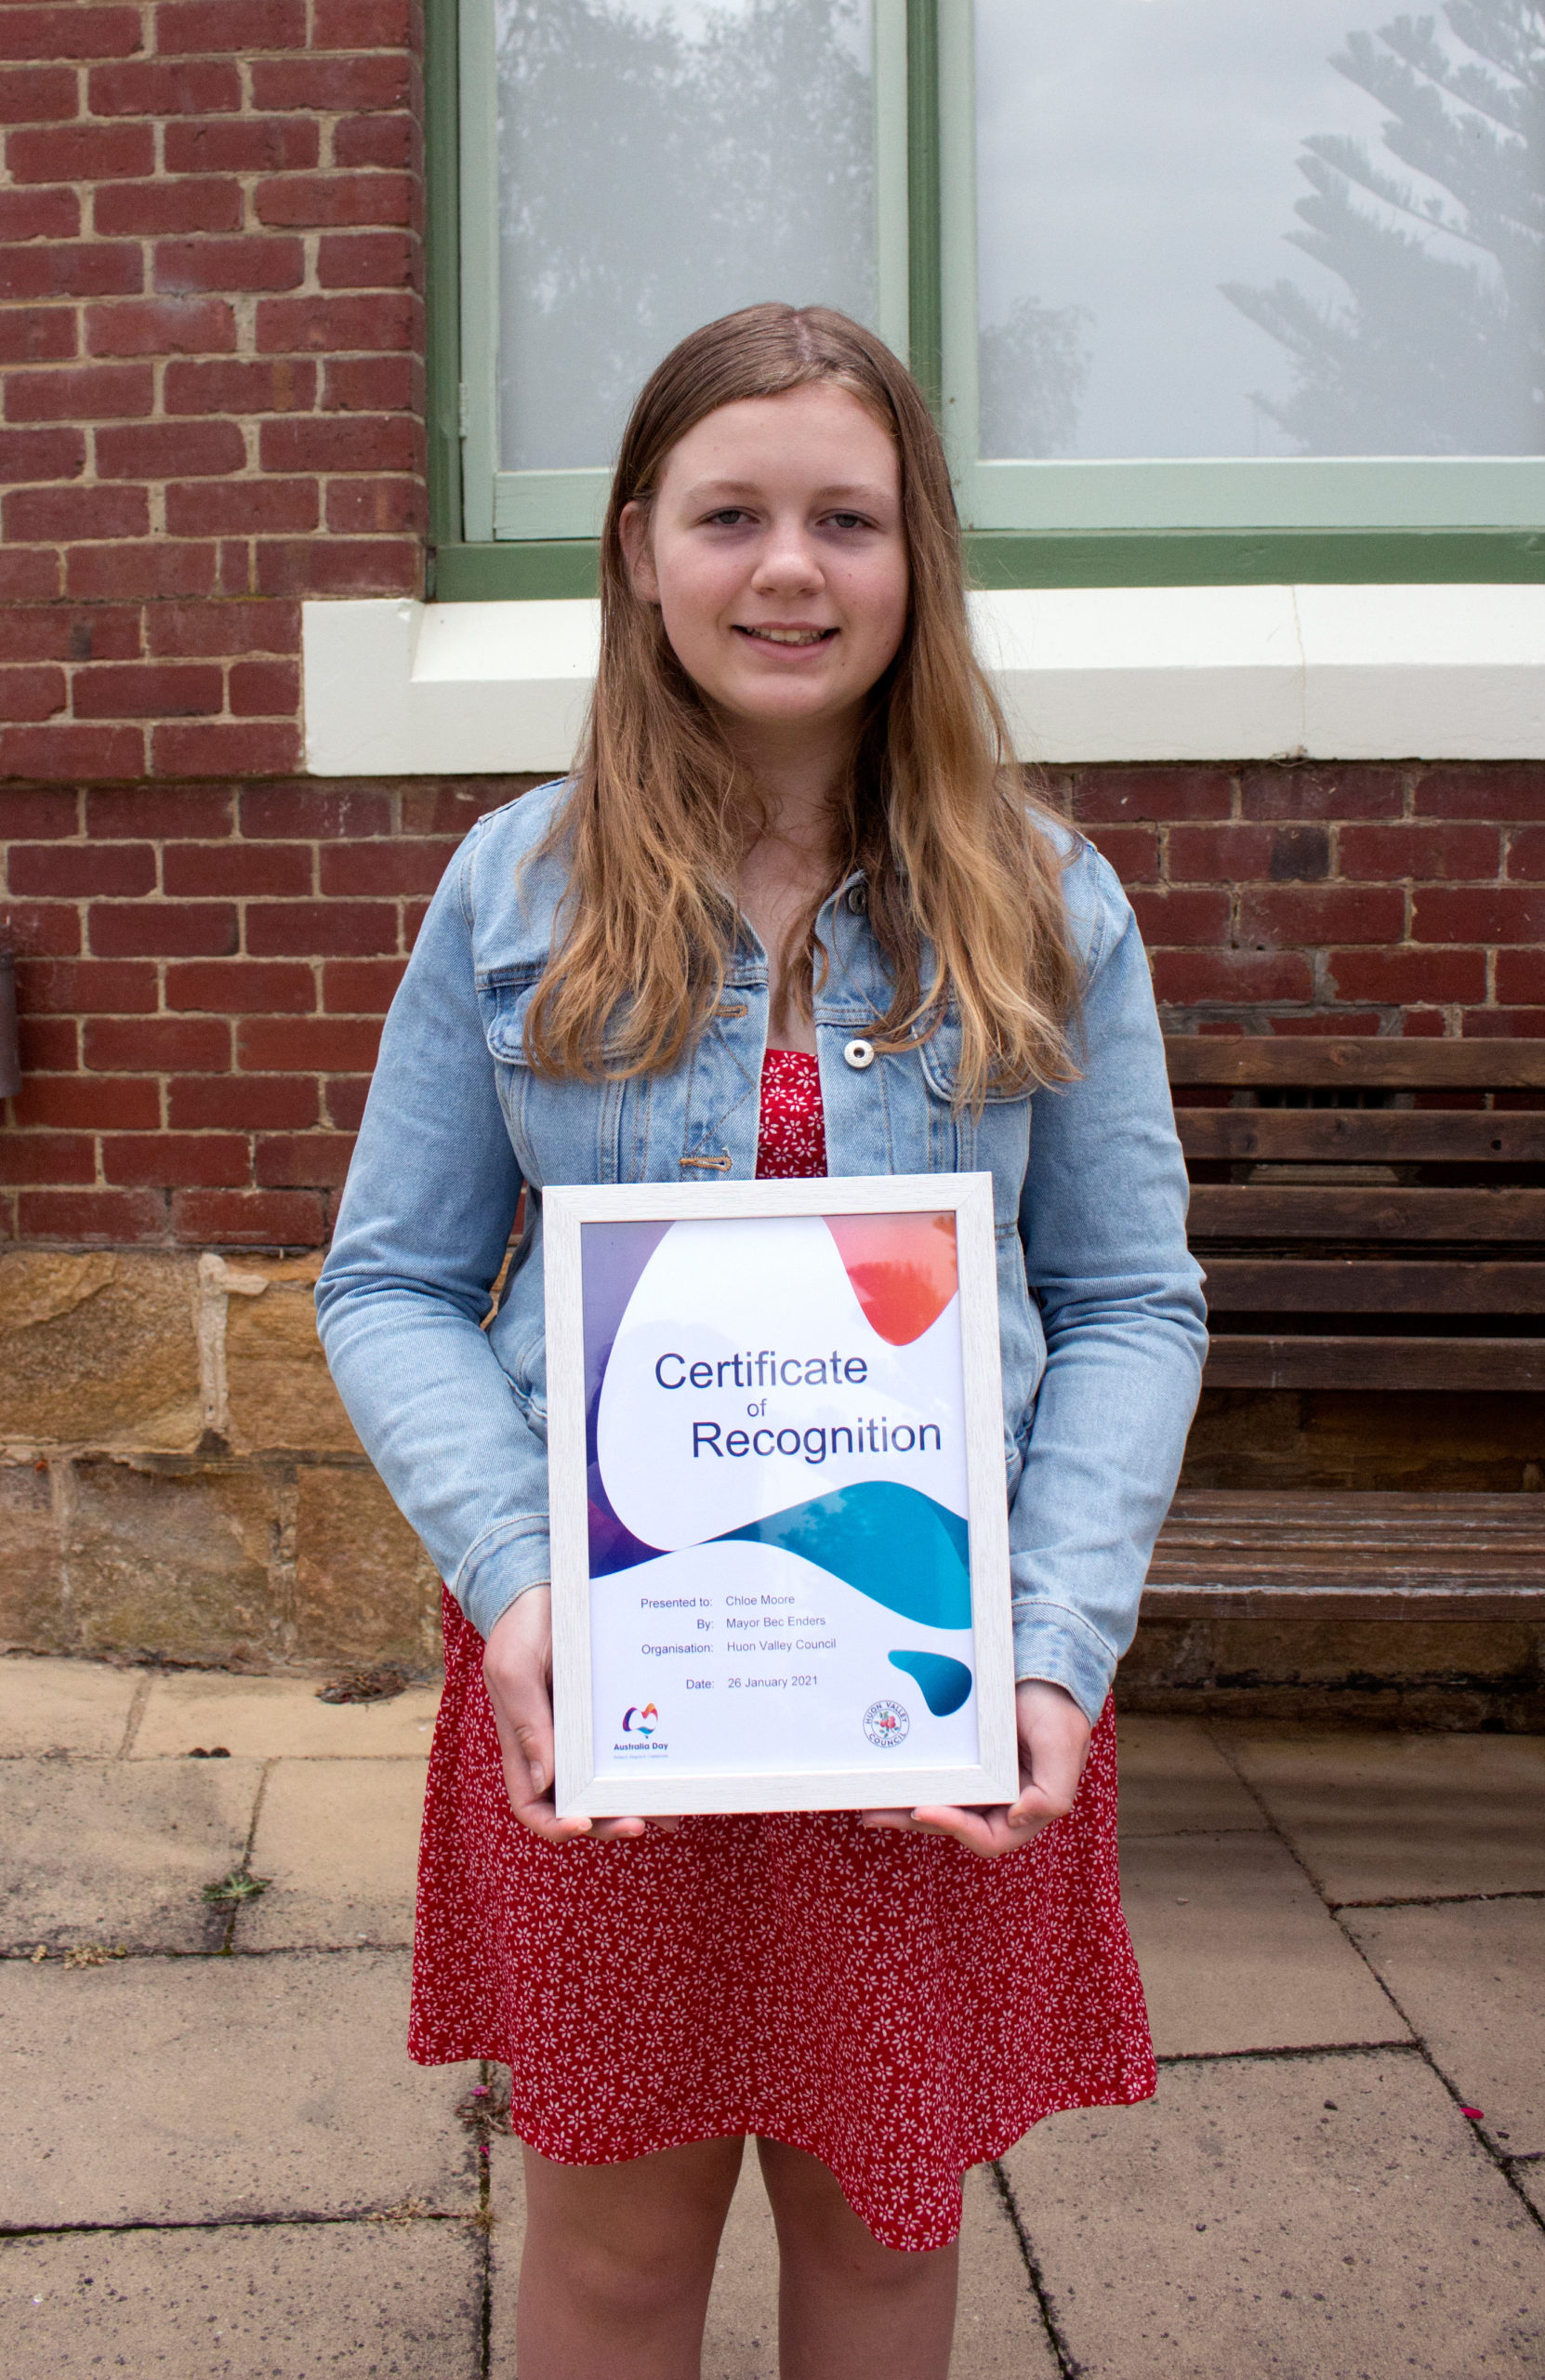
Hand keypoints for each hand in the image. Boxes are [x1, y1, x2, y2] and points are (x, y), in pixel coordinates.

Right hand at [481, 1590, 677, 1844]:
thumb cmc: (521, 1628)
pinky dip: (647, 1767)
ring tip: (669, 1811)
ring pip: (607, 1784)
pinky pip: (627, 1748)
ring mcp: (584, 1733)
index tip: (583, 1824)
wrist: (546, 1587)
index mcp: (524, 1745)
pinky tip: (674, 1777)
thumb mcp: (515, 1669)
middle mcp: (555, 1747)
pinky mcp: (608, 1714)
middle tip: (640, 1822)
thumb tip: (545, 1782)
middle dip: (607, 1821)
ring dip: (634, 1802)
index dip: (555, 1825)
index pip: (532, 1805)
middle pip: (578, 1805)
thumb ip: (526, 1724)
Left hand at [859, 1679, 1091, 1858]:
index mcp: (1027, 1807)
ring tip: (870, 1804)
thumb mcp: (1062, 1745)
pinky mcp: (966, 1759)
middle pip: (954, 1824)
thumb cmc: (1056, 1707)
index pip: (989, 1837)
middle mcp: (1001, 1800)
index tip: (923, 1810)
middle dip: (915, 1820)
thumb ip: (1052, 1793)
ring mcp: (981, 1780)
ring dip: (906, 1807)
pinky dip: (914, 1780)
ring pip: (940, 1802)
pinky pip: (937, 1776)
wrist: (1044, 1664)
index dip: (956, 1829)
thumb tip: (1016, 1819)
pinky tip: (887, 1777)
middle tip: (875, 1813)